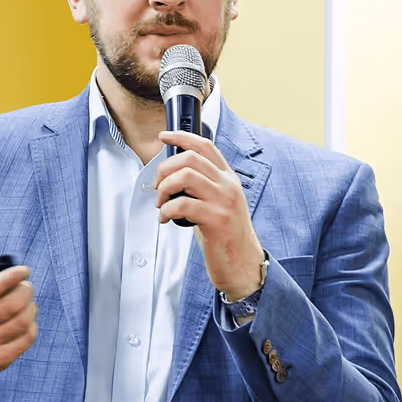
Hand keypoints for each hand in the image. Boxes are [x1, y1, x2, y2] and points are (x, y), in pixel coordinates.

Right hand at [0, 264, 37, 398]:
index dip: (12, 276)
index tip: (24, 270)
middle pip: (11, 304)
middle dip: (25, 291)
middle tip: (27, 287)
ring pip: (22, 321)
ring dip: (31, 308)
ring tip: (28, 304)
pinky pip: (26, 339)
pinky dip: (32, 326)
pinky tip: (26, 322)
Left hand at [156, 130, 264, 299]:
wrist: (243, 265)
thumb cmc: (225, 237)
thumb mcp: (218, 204)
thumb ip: (202, 187)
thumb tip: (172, 176)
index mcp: (228, 178)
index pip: (205, 146)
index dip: (182, 136)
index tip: (164, 137)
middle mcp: (228, 186)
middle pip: (190, 158)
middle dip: (165, 169)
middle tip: (158, 187)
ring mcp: (224, 201)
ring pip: (185, 176)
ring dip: (164, 189)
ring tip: (162, 204)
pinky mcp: (217, 220)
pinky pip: (182, 204)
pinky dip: (167, 211)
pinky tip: (166, 219)